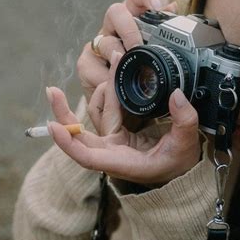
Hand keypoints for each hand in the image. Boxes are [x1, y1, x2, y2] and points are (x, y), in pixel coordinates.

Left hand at [47, 53, 200, 184]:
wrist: (181, 170)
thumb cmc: (180, 164)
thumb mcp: (187, 144)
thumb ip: (184, 120)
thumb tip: (176, 95)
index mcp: (122, 162)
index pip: (87, 158)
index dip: (68, 144)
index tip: (54, 127)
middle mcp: (111, 153)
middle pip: (77, 137)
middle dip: (62, 114)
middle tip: (52, 90)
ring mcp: (112, 142)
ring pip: (91, 119)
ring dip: (94, 95)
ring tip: (106, 69)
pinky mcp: (117, 133)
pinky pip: (105, 112)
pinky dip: (105, 95)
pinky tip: (110, 80)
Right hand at [77, 0, 176, 103]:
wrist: (132, 110)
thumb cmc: (145, 79)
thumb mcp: (160, 56)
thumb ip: (165, 31)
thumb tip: (173, 7)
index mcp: (134, 22)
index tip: (156, 6)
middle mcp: (114, 30)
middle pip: (115, 12)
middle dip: (129, 29)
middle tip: (138, 47)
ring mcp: (99, 46)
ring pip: (105, 42)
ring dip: (117, 56)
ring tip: (128, 70)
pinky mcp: (86, 65)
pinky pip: (91, 66)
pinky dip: (104, 77)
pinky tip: (113, 85)